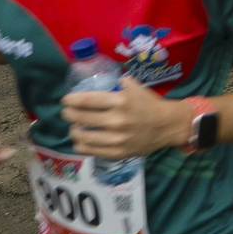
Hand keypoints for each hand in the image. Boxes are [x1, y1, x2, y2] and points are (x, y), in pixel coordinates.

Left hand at [62, 79, 190, 158]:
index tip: (65, 100)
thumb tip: (100, 81)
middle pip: (82, 118)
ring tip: (74, 127)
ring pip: (83, 137)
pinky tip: (80, 141)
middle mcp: (117, 120)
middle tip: (66, 112)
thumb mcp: (135, 87)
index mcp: (120, 101)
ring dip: (73, 131)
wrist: (167, 126)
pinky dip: (81, 145)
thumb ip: (117, 83)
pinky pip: (91, 150)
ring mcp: (117, 138)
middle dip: (68, 114)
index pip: (87, 100)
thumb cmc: (149, 104)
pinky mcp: (118, 152)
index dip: (71, 100)